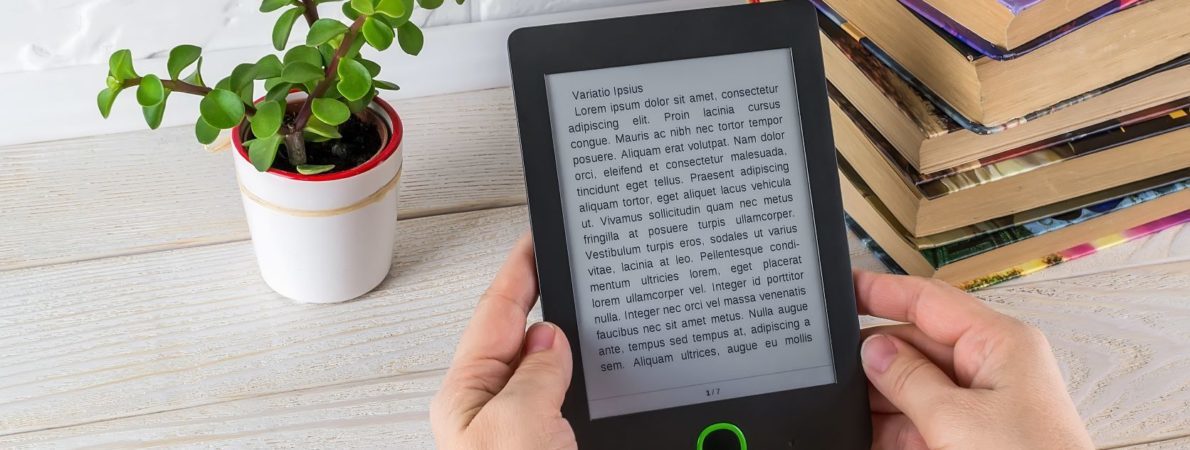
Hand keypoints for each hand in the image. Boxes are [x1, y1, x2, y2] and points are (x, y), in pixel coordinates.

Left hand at [431, 235, 577, 449]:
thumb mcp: (519, 424)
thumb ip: (536, 375)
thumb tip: (551, 337)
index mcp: (468, 395)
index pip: (496, 311)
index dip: (519, 269)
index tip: (536, 236)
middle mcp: (491, 410)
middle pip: (518, 335)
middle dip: (537, 295)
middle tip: (556, 256)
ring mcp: (518, 429)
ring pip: (543, 369)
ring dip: (560, 341)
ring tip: (571, 305)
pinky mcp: (545, 444)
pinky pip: (561, 398)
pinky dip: (577, 378)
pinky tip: (587, 372)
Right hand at [854, 271, 1093, 449]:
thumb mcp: (955, 419)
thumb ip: (908, 379)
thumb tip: (874, 351)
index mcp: (999, 343)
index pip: (930, 300)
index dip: (882, 290)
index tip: (845, 286)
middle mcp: (989, 368)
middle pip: (916, 343)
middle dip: (874, 356)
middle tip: (831, 365)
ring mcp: (977, 405)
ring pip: (911, 385)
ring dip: (877, 397)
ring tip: (845, 404)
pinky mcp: (966, 438)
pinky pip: (917, 419)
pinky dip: (888, 426)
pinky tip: (863, 431)